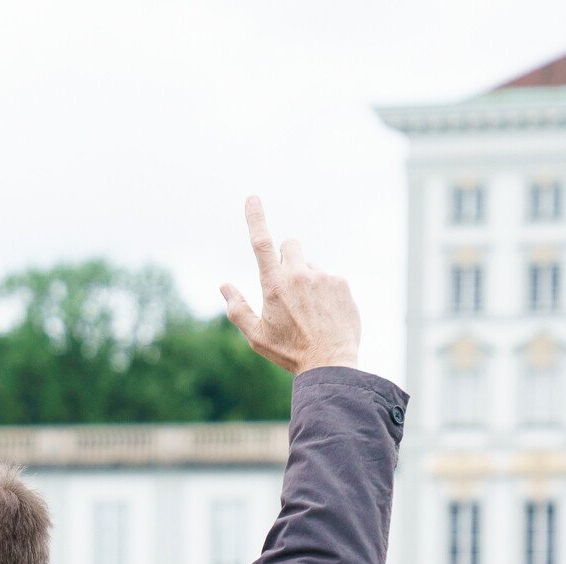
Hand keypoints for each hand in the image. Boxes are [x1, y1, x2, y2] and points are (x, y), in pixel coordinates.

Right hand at [218, 196, 361, 375]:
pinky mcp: (341, 283)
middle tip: (289, 285)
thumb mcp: (256, 336)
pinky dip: (326, 291)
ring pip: (311, 265)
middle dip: (288, 258)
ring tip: (311, 311)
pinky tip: (326, 314)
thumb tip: (224, 286)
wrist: (330, 363)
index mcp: (274, 285)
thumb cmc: (289, 352)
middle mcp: (299, 274)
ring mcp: (323, 276)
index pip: (261, 243)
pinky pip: (330, 277)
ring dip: (308, 278)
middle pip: (291, 245)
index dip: (255, 218)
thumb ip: (237, 309)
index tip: (252, 199)